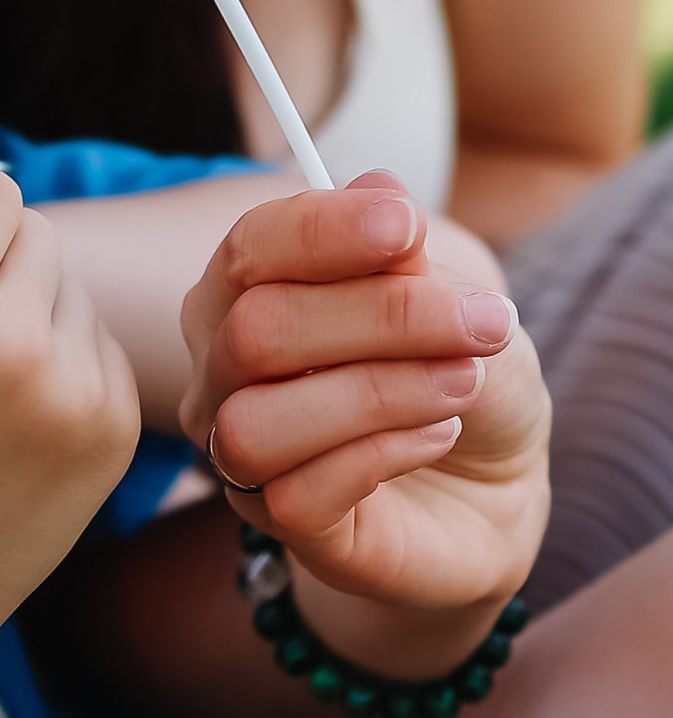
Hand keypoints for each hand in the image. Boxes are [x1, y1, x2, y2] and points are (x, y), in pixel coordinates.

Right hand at [179, 174, 550, 612]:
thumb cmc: (459, 378)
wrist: (494, 486)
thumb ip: (408, 262)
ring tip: (461, 384)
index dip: (320, 231)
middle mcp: (222, 370)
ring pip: (258, 421)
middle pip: (256, 330)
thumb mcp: (457, 306)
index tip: (407, 226)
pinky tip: (437, 435)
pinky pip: (296, 493)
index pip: (248, 249)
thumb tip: (378, 191)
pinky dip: (382, 453)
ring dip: (377, 392)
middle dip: (383, 316)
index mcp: (248, 292)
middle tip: (484, 323)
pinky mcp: (283, 526)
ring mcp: (241, 454)